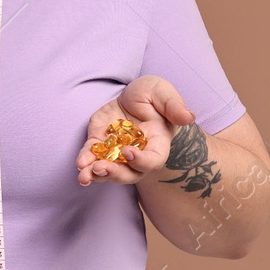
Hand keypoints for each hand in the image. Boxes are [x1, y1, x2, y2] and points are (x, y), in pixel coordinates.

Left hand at [76, 76, 193, 186]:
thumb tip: (189, 117)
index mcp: (157, 144)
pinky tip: (80, 163)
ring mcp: (117, 151)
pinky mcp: (100, 142)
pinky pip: (92, 156)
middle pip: (129, 173)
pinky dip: (85, 161)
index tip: (129, 152)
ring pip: (108, 170)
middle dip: (114, 173)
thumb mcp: (164, 93)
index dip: (141, 161)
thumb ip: (174, 106)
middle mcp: (138, 154)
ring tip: (84, 176)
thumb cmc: (154, 95)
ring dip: (96, 175)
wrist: (135, 93)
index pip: (153, 161)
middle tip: (101, 169)